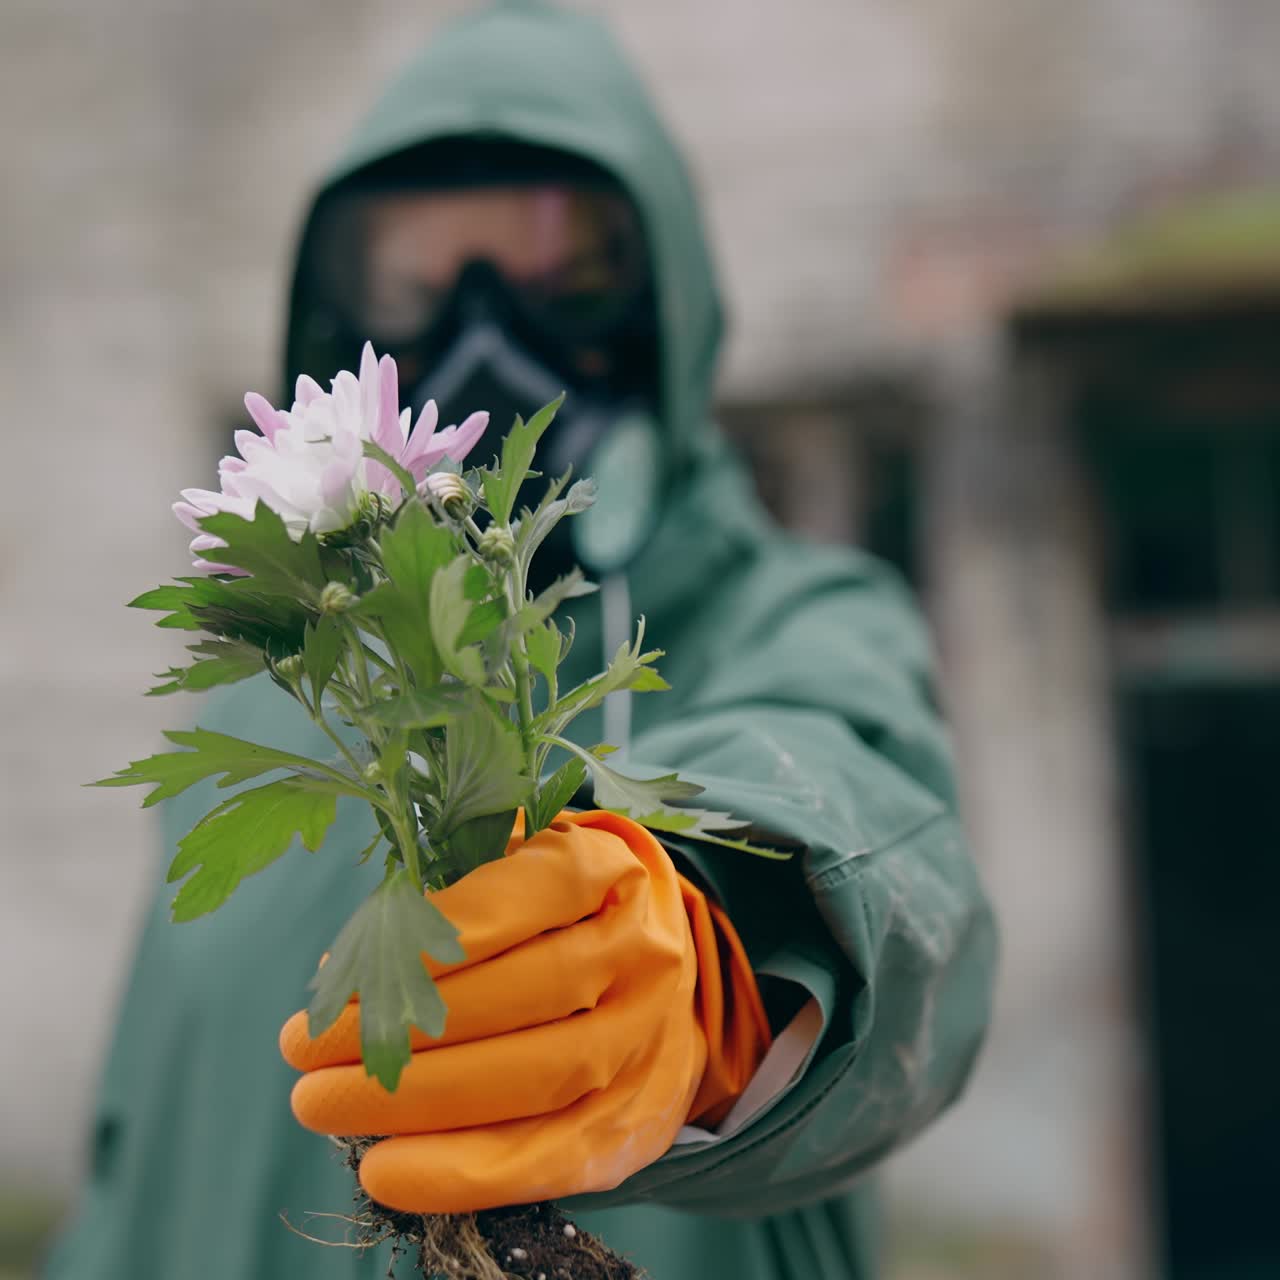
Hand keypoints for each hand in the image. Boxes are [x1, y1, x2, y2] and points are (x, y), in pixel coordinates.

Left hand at [279, 810, 769, 1212]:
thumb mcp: (513, 861)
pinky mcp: (632, 1122)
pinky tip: (383, 1171)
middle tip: (303, 1045)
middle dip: (407, 1022)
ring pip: (540, 1077)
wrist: (655, 979)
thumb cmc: (554, 911)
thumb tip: (345, 961)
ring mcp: (645, 1041)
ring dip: (420, 1098)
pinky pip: (551, 1158)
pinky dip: (463, 1172)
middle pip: (531, 991)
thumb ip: (439, 885)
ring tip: (321, 1101)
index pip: (528, 895)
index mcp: (609, 870)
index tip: (350, 969)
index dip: (436, 934)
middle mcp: (643, 953)